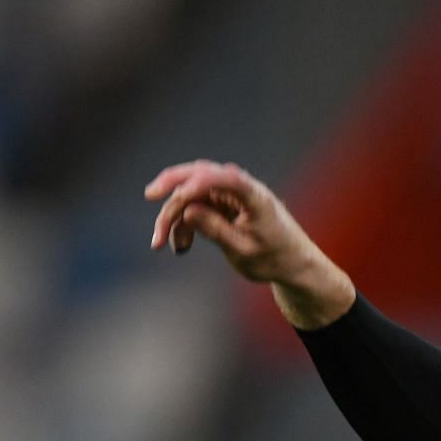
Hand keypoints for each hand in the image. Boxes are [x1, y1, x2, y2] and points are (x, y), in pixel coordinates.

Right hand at [144, 159, 356, 328]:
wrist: (290, 264)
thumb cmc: (274, 258)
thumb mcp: (243, 250)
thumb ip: (216, 230)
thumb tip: (188, 210)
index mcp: (254, 195)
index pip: (224, 177)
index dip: (198, 180)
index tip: (177, 194)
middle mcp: (239, 188)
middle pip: (200, 176)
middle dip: (173, 186)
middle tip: (150, 195)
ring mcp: (228, 195)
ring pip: (191, 195)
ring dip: (173, 216)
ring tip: (162, 245)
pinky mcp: (221, 205)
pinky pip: (194, 208)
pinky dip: (183, 225)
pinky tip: (180, 247)